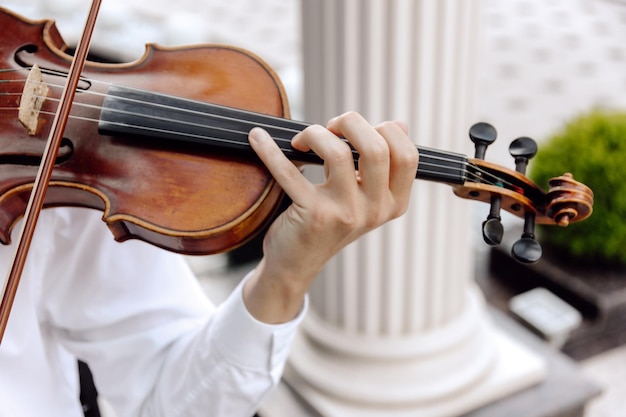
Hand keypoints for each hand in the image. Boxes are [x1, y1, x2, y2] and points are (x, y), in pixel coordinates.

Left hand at [243, 112, 417, 322]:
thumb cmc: (330, 222)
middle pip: (376, 148)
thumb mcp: (364, 198)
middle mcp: (375, 211)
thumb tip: (400, 124)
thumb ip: (380, 165)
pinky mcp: (312, 215)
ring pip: (338, 152)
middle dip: (350, 123)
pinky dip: (269, 150)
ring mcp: (344, 214)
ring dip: (315, 133)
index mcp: (393, 204)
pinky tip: (257, 138)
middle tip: (329, 128)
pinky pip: (290, 171)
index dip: (384, 130)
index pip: (407, 156)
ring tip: (302, 140)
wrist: (297, 264)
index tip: (357, 131)